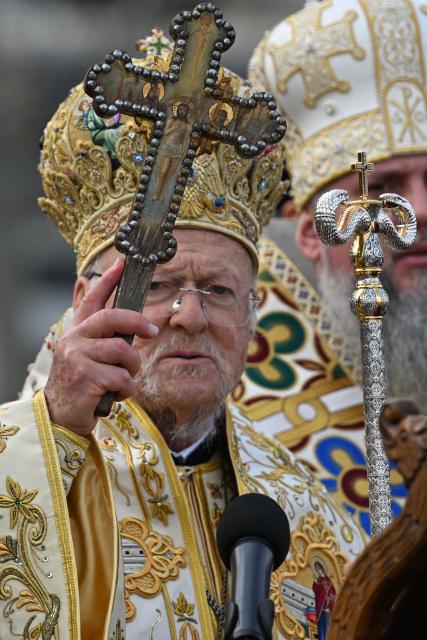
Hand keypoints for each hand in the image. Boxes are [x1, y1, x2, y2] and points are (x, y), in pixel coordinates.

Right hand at [44, 257, 157, 435]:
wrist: (62, 415)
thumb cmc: (83, 384)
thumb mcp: (90, 357)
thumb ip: (106, 340)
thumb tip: (137, 329)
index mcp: (78, 331)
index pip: (93, 299)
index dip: (108, 280)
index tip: (123, 263)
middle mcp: (75, 339)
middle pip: (113, 318)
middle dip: (138, 322)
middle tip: (153, 331)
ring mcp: (78, 357)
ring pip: (123, 351)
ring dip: (132, 368)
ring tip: (123, 380)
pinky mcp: (85, 377)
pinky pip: (122, 377)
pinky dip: (126, 389)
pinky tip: (114, 394)